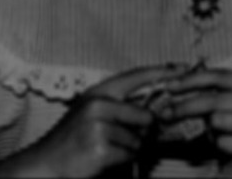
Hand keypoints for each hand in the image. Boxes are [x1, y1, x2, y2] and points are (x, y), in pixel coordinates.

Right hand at [20, 65, 186, 177]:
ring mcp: (98, 125)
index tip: (185, 69)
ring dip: (130, 148)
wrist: (47, 161)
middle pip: (145, 115)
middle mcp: (97, 104)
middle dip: (143, 131)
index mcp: (96, 92)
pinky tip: (103, 157)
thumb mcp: (92, 114)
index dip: (162, 73)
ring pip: (139, 139)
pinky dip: (122, 160)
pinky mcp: (100, 147)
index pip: (135, 77)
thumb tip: (155, 113)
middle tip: (122, 138)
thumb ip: (120, 108)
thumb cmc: (72, 138)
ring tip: (106, 148)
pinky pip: (130, 155)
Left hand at [165, 68, 231, 170]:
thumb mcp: (231, 100)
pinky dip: (220, 144)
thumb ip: (209, 91)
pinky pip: (222, 142)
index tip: (168, 86)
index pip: (215, 76)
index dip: (189, 80)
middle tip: (164, 114)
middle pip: (210, 100)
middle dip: (182, 107)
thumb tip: (170, 86)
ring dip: (210, 129)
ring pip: (214, 122)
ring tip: (225, 131)